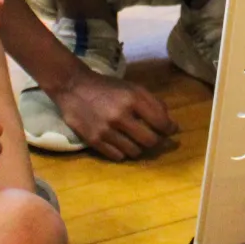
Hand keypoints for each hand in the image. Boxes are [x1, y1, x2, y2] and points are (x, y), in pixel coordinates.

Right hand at [55, 71, 177, 161]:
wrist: (73, 87)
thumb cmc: (108, 87)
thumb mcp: (133, 88)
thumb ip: (153, 102)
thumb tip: (170, 123)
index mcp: (133, 99)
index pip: (161, 123)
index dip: (170, 129)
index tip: (171, 130)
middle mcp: (121, 116)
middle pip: (150, 141)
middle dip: (156, 141)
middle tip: (153, 137)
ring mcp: (106, 130)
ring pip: (134, 152)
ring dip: (138, 148)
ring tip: (135, 140)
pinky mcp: (93, 140)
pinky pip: (117, 156)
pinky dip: (123, 152)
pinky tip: (121, 144)